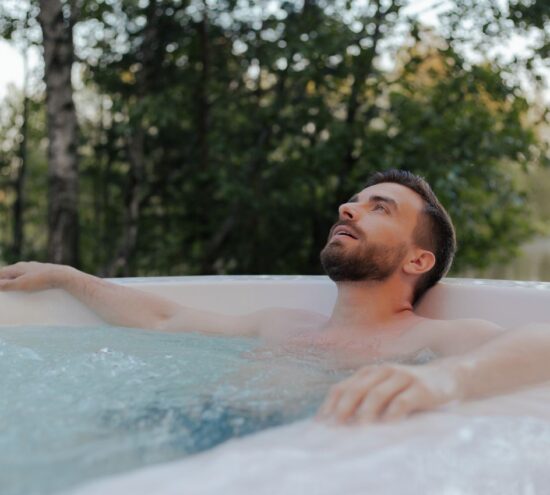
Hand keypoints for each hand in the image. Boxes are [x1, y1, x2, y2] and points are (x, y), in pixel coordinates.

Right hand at [0, 261, 72, 291]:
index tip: (1, 290)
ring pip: (21, 274)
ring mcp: (35, 268)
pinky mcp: (43, 271)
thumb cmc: (41, 280)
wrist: (62, 276)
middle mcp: (25, 265)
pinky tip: (30, 287)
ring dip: (16, 281)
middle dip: (6, 280)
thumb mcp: (22, 284)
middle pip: (11, 273)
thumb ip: (7, 284)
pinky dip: (26, 281)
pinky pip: (30, 276)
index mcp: (17, 267)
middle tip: (5, 290)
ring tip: (15, 290)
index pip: (2, 272)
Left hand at [317, 361, 460, 423]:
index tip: (320, 424)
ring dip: (364, 413)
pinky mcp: (420, 388)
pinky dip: (391, 414)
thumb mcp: (385, 388)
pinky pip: (402, 402)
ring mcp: (401, 377)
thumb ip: (366, 399)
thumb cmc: (410, 388)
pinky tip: (386, 427)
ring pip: (376, 394)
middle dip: (342, 410)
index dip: (329, 405)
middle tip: (334, 428)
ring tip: (357, 430)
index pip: (342, 387)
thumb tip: (341, 423)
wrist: (447, 376)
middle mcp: (382, 371)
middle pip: (355, 390)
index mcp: (369, 372)